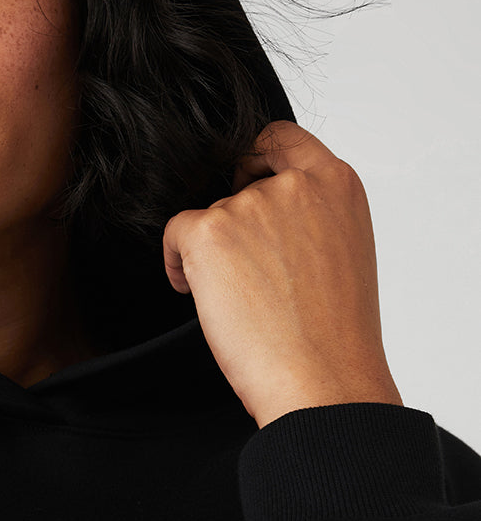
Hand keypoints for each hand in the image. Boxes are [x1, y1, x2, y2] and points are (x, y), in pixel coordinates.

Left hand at [161, 121, 402, 428]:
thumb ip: (313, 220)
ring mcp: (251, 204)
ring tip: (241, 302)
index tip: (243, 183)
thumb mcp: (344, 255)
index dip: (255, 160)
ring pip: (210, 217)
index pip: (282, 139)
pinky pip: (176, 232)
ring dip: (211, 255)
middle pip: (238, 184)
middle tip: (249, 276)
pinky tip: (200, 296)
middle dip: (235, 225)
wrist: (322, 381)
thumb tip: (268, 220)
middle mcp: (295, 185)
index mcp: (338, 185)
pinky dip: (179, 264)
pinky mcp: (211, 232)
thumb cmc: (336, 338)